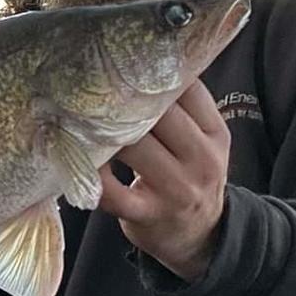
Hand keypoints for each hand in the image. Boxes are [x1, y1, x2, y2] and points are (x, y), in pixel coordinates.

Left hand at [98, 81, 229, 280]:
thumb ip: (182, 108)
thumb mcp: (202, 141)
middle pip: (159, 115)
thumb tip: (140, 60)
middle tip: (90, 90)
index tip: (121, 64)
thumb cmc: (189, 176)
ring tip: (81, 121)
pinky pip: (113, 191)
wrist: (201, 236)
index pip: (188, 90)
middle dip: (122, 102)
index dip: (152, 75)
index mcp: (215, 133)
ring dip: (104, 134)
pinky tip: (80, 162)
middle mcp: (202, 159)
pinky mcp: (148, 214)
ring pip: (134, 147)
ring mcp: (176, 189)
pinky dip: (92, 175)